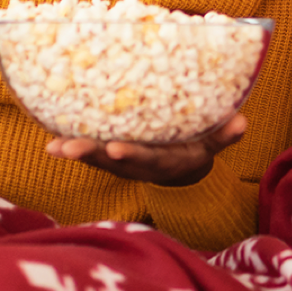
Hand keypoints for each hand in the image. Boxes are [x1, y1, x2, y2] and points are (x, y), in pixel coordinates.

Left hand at [44, 113, 246, 186]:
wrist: (179, 169)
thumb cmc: (195, 148)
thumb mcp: (211, 145)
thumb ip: (224, 136)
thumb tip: (242, 121)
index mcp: (163, 161)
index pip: (147, 159)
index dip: (132, 155)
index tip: (117, 148)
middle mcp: (138, 164)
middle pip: (113, 162)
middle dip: (92, 155)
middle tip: (71, 148)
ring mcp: (121, 162)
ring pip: (97, 159)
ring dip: (76, 153)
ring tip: (54, 148)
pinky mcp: (109, 156)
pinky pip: (89, 153)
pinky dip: (69, 148)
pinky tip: (49, 144)